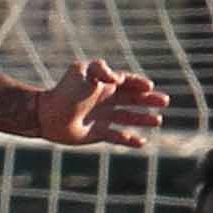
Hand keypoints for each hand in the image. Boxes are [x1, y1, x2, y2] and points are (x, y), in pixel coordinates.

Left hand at [36, 59, 168, 147]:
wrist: (47, 115)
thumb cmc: (64, 92)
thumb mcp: (82, 73)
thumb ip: (101, 70)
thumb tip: (118, 79)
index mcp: (103, 83)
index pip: (127, 82)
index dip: (139, 84)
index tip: (149, 87)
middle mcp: (105, 100)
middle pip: (132, 99)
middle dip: (149, 100)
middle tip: (165, 101)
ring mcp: (103, 117)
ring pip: (128, 117)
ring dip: (143, 119)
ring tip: (158, 120)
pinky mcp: (98, 133)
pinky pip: (118, 136)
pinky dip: (130, 139)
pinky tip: (142, 142)